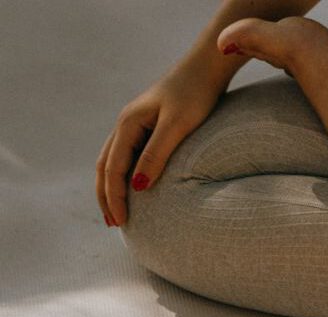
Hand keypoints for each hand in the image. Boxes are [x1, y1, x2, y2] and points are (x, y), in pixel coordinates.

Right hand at [96, 60, 224, 225]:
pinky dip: (125, 173)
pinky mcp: (150, 123)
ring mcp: (136, 122)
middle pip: (105, 166)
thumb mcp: (177, 126)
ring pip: (113, 159)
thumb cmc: (196, 94)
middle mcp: (126, 123)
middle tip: (113, 223)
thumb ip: (156, 154)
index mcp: (128, 124)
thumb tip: (137, 186)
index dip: (114, 197)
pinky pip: (129, 153)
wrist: (207, 67)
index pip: (112, 169)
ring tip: (118, 210)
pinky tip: (136, 185)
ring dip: (112, 185)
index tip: (120, 222)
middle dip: (106, 196)